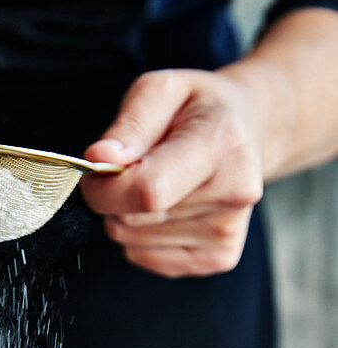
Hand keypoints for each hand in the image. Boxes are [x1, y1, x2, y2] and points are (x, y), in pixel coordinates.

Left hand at [80, 69, 264, 276]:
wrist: (249, 131)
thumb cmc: (200, 109)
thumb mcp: (161, 89)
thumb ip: (129, 124)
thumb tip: (99, 159)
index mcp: (221, 145)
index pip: (147, 191)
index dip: (105, 187)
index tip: (97, 169)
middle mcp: (233, 194)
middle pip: (133, 220)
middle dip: (113, 196)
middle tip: (134, 168)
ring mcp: (228, 231)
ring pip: (131, 242)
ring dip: (127, 215)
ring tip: (157, 183)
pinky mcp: (219, 258)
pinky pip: (144, 257)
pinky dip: (140, 236)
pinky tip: (166, 207)